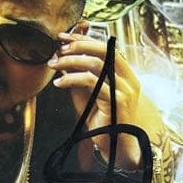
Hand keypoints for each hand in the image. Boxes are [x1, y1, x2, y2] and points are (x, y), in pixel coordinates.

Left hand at [47, 24, 143, 168]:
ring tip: (54, 65)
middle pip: (104, 50)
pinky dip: (72, 79)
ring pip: (96, 64)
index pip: (105, 47)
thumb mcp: (86, 93)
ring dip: (71, 61)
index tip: (63, 37)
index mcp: (124, 73)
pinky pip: (92, 83)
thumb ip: (78, 76)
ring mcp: (125, 89)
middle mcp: (129, 78)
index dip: (84, 39)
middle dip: (78, 45)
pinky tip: (59, 83)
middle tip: (58, 49)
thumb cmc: (100, 119)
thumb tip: (61, 58)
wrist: (114, 145)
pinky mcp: (117, 101)